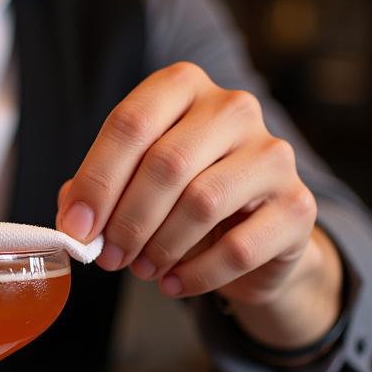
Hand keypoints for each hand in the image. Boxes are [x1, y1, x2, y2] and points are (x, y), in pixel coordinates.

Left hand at [55, 62, 320, 309]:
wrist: (255, 236)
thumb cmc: (180, 200)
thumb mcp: (131, 185)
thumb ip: (95, 193)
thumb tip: (73, 220)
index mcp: (183, 87)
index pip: (131, 124)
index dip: (96, 181)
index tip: (75, 228)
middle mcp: (233, 109)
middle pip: (166, 163)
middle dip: (127, 220)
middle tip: (108, 258)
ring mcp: (273, 154)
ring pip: (201, 203)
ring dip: (159, 247)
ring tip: (140, 270)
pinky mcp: (298, 205)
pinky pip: (238, 248)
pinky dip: (196, 274)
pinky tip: (174, 284)